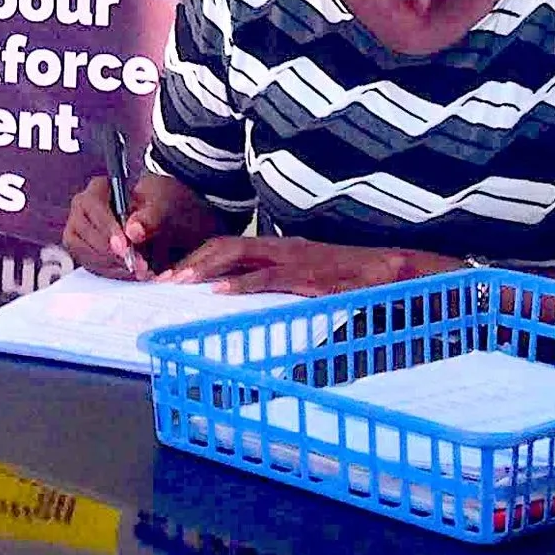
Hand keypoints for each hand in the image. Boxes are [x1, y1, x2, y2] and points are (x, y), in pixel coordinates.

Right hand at [62, 170, 193, 278]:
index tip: (124, 247)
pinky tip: (127, 272)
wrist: (147, 216)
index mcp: (98, 187)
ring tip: (134, 269)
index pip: (94, 206)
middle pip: (85, 230)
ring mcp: (75, 227)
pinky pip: (86, 261)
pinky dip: (107, 270)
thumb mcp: (156, 206)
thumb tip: (133, 232)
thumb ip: (147, 218)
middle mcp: (81, 206)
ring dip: (108, 263)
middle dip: (109, 251)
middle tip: (133, 264)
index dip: (107, 228)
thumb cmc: (151, 206)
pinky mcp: (78, 246)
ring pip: (82, 249)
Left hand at [161, 234, 453, 295]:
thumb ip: (284, 289)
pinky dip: (240, 284)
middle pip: (223, 246)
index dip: (199, 259)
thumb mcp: (310, 283)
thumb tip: (256, 308)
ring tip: (180, 282)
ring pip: (238, 255)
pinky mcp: (305, 273)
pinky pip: (267, 276)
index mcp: (279, 248)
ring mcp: (292, 258)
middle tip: (163, 279)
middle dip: (191, 261)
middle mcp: (280, 247)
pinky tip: (219, 293)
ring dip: (205, 268)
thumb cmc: (352, 279)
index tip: (172, 276)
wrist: (392, 270)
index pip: (229, 247)